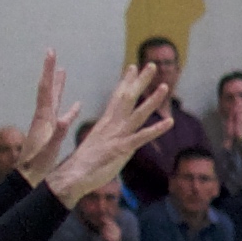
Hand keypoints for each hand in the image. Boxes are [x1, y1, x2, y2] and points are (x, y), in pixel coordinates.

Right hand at [40, 56, 174, 211]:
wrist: (72, 176)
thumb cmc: (84, 163)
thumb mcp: (98, 144)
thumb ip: (108, 137)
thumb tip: (112, 136)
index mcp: (106, 122)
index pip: (117, 97)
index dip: (126, 82)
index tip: (133, 67)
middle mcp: (112, 125)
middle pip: (128, 97)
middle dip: (140, 81)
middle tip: (152, 64)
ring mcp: (117, 136)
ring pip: (138, 113)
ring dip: (152, 100)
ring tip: (165, 86)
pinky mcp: (121, 149)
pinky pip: (141, 137)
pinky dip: (156, 129)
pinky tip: (169, 122)